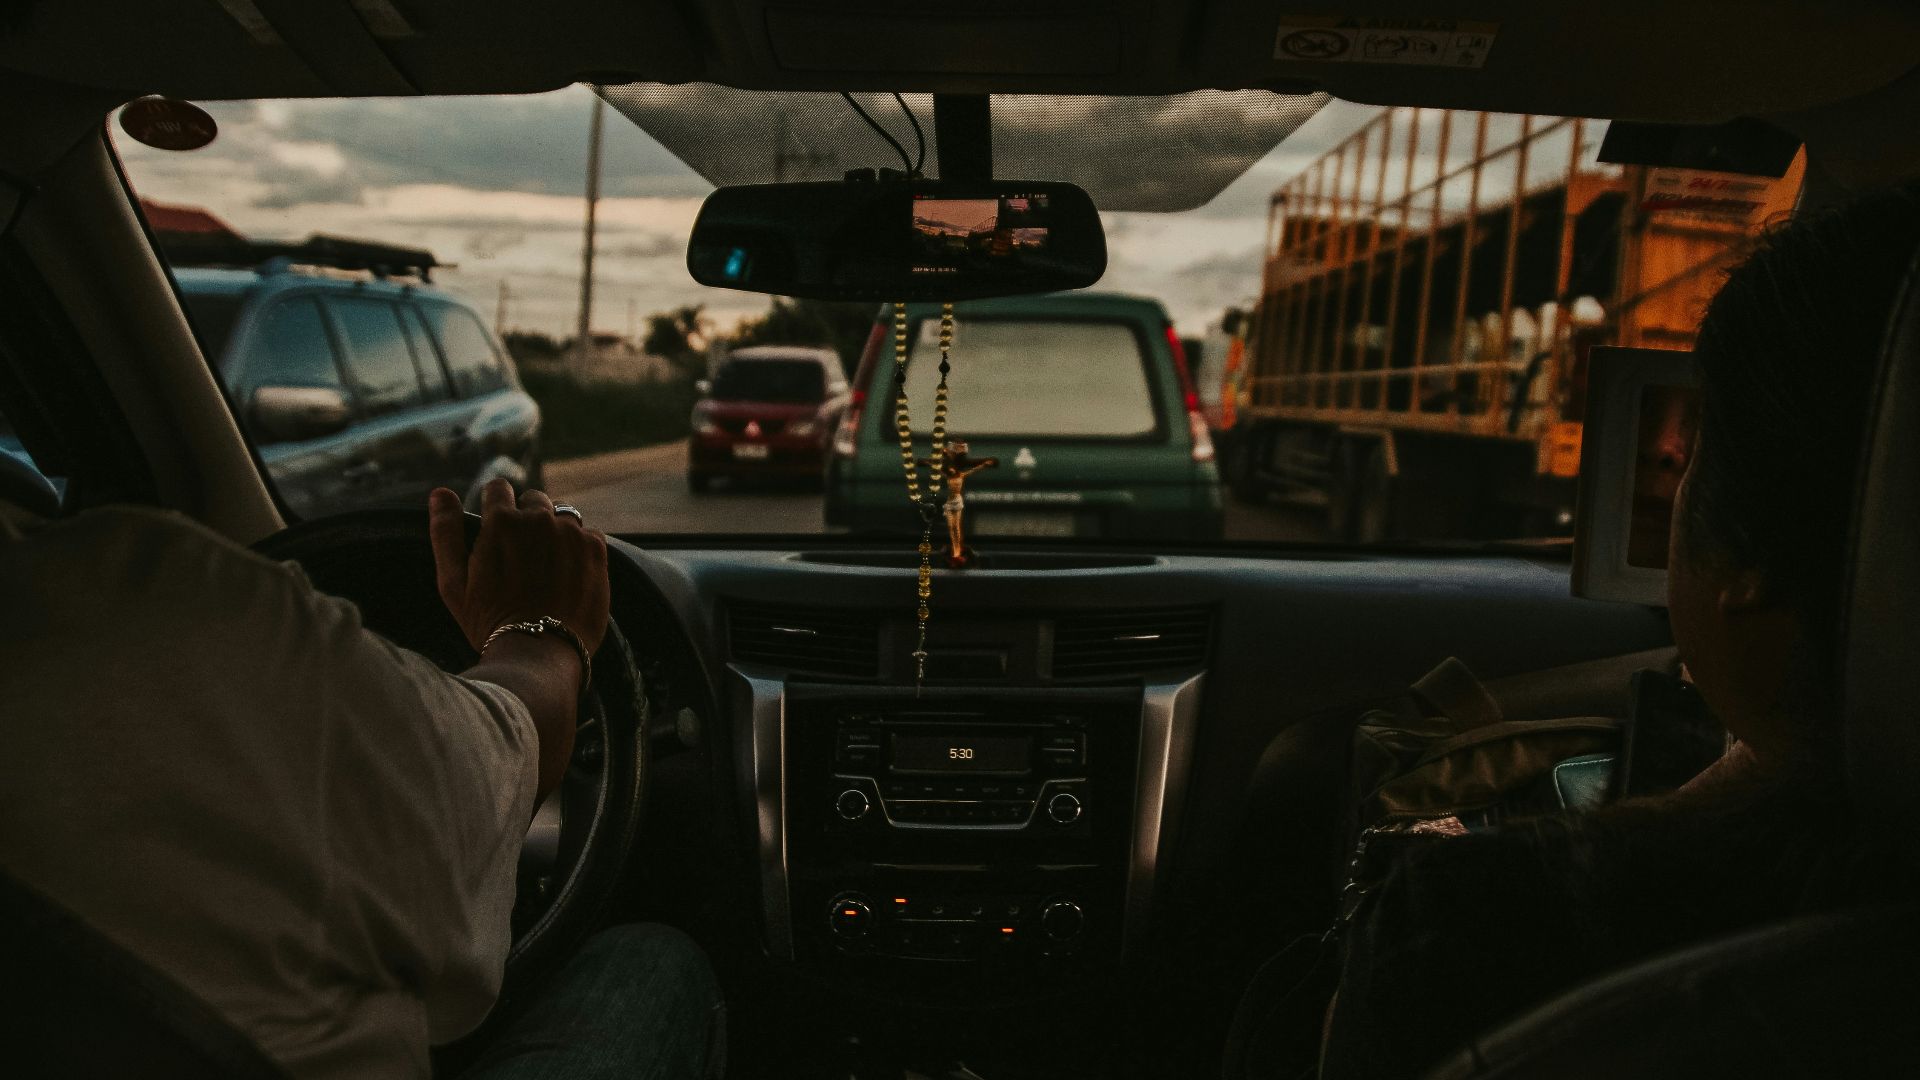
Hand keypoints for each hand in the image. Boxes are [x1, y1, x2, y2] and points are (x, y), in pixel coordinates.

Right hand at [429, 480, 609, 656]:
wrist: (540, 653)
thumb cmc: (489, 622)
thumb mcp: (453, 582)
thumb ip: (445, 532)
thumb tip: (439, 493)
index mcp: (502, 521)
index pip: (499, 488)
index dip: (496, 507)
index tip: (497, 527)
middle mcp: (540, 519)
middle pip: (533, 501)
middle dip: (526, 520)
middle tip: (522, 556)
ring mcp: (571, 533)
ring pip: (562, 516)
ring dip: (554, 532)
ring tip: (546, 567)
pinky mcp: (596, 550)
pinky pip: (587, 534)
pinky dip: (578, 549)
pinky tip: (567, 575)